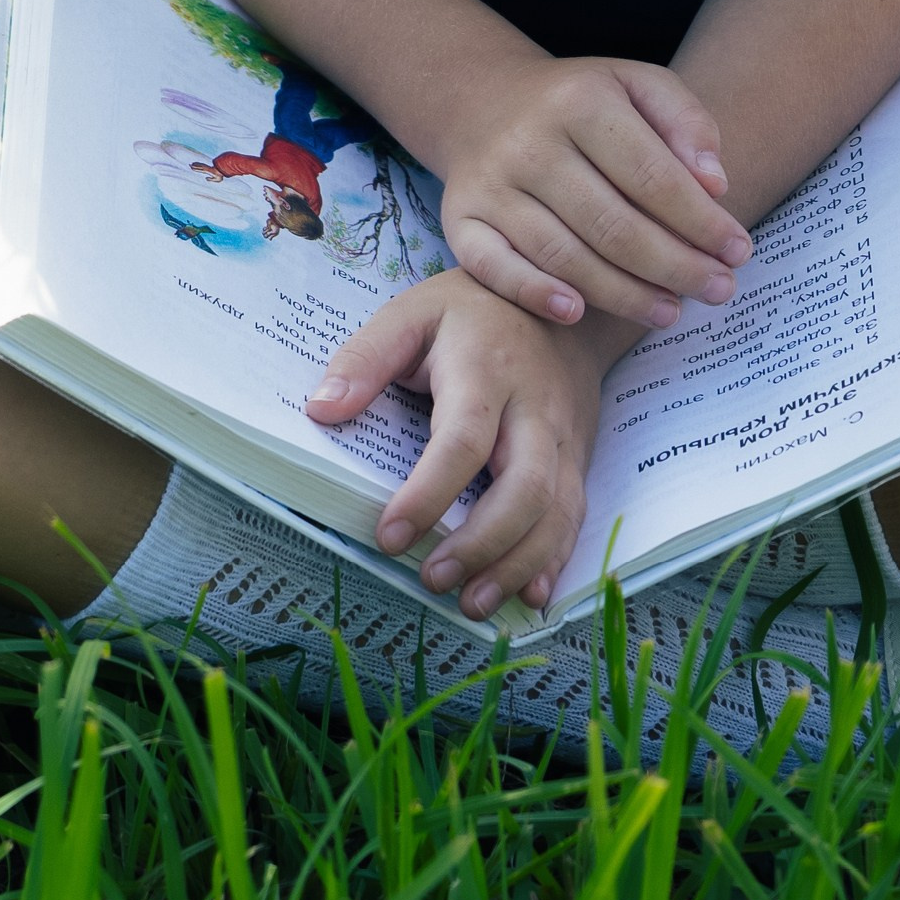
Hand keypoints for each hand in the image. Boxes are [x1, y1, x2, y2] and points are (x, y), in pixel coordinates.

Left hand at [305, 270, 608, 617]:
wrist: (569, 296)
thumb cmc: (474, 311)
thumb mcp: (413, 312)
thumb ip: (366, 357)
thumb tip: (321, 409)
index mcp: (485, 370)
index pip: (462, 441)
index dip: (428, 494)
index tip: (390, 536)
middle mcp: (534, 408)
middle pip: (525, 486)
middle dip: (482, 544)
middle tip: (434, 580)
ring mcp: (564, 436)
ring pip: (557, 510)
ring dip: (518, 564)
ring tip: (471, 604)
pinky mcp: (579, 457)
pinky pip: (576, 514)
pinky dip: (556, 560)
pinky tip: (528, 594)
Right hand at [429, 54, 751, 332]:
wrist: (482, 100)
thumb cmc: (579, 102)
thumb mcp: (637, 85)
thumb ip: (686, 121)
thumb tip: (715, 184)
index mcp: (581, 101)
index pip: (652, 175)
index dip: (701, 221)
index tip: (739, 250)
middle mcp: (530, 143)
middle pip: (613, 224)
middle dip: (675, 266)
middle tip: (719, 290)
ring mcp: (491, 185)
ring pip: (564, 255)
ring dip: (625, 293)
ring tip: (671, 310)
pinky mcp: (460, 221)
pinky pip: (494, 268)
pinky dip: (535, 294)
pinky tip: (577, 314)